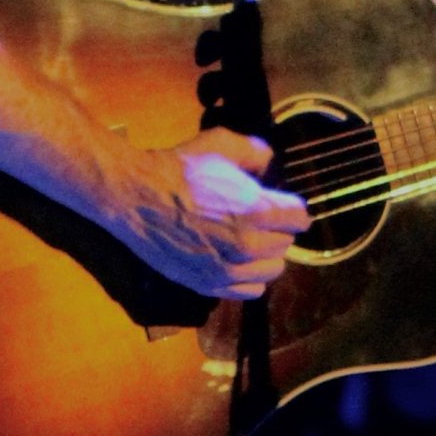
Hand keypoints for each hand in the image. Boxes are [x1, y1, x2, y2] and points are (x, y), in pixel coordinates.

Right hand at [113, 127, 311, 299]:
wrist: (136, 197)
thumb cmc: (178, 169)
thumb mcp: (220, 145)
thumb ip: (256, 152)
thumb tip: (270, 163)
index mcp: (256, 211)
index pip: (299, 218)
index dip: (290, 207)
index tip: (280, 203)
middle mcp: (247, 245)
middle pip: (286, 244)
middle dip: (277, 229)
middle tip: (260, 219)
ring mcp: (227, 270)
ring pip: (272, 270)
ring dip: (266, 255)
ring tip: (249, 240)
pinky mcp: (208, 284)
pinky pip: (250, 290)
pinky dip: (250, 277)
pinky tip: (238, 262)